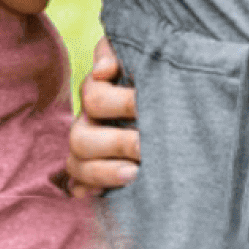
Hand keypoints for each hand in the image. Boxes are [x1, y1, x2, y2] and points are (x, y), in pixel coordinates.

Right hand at [67, 36, 140, 195]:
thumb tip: (102, 70)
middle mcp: (88, 124)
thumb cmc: (153, 77)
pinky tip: (107, 195)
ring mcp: (88, 154)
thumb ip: (116, 53)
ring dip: (105, 172)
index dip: (120, 102)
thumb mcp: (137, 57)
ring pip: (77, 165)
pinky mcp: (93, 179)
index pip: (94, 96)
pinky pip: (79, 190)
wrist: (171, 107)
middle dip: (117, 142)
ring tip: (135, 174)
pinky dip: (90, 192)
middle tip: (145, 147)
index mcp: (97, 93)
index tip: (145, 106)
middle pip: (81, 137)